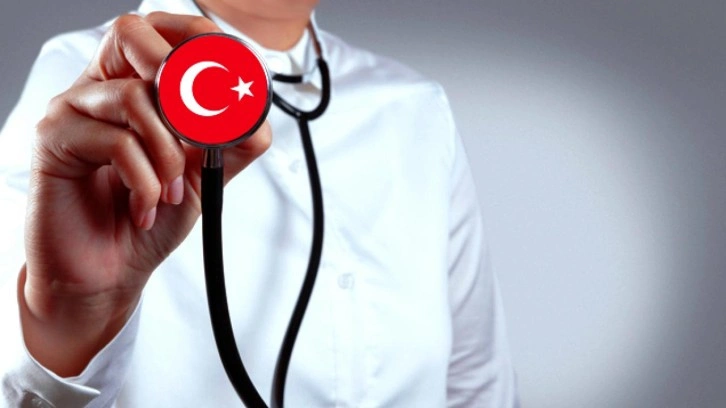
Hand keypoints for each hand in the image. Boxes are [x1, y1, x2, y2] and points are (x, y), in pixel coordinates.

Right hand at [19, 12, 270, 376]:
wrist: (109, 273)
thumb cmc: (149, 220)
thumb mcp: (202, 176)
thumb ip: (230, 143)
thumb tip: (256, 115)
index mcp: (134, 89)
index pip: (158, 33)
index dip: (194, 40)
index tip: (226, 79)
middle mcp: (101, 91)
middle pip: (133, 34)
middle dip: (178, 82)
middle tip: (196, 135)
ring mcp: (73, 111)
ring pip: (134, 97)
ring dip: (168, 154)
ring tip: (171, 191)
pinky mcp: (54, 140)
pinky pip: (115, 141)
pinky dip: (146, 180)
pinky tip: (145, 206)